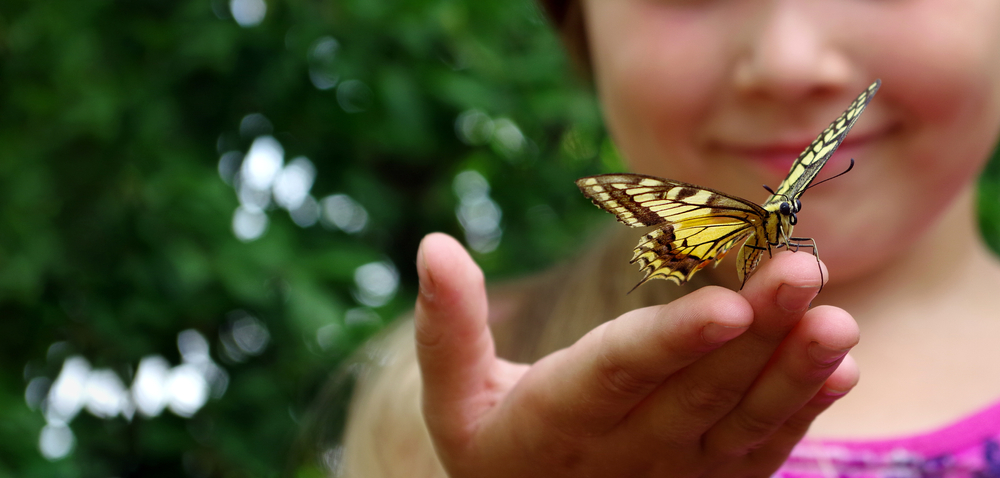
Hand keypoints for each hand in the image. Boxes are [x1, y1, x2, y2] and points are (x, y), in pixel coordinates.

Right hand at [414, 233, 858, 477]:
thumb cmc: (491, 446)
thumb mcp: (453, 397)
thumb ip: (446, 327)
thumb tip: (433, 244)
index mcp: (556, 423)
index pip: (619, 375)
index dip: (672, 341)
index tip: (726, 303)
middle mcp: (626, 453)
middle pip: (697, 390)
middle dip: (754, 332)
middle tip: (802, 269)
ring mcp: (677, 473)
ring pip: (742, 422)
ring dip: (792, 372)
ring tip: (837, 322)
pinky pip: (763, 448)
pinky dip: (803, 408)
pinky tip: (840, 365)